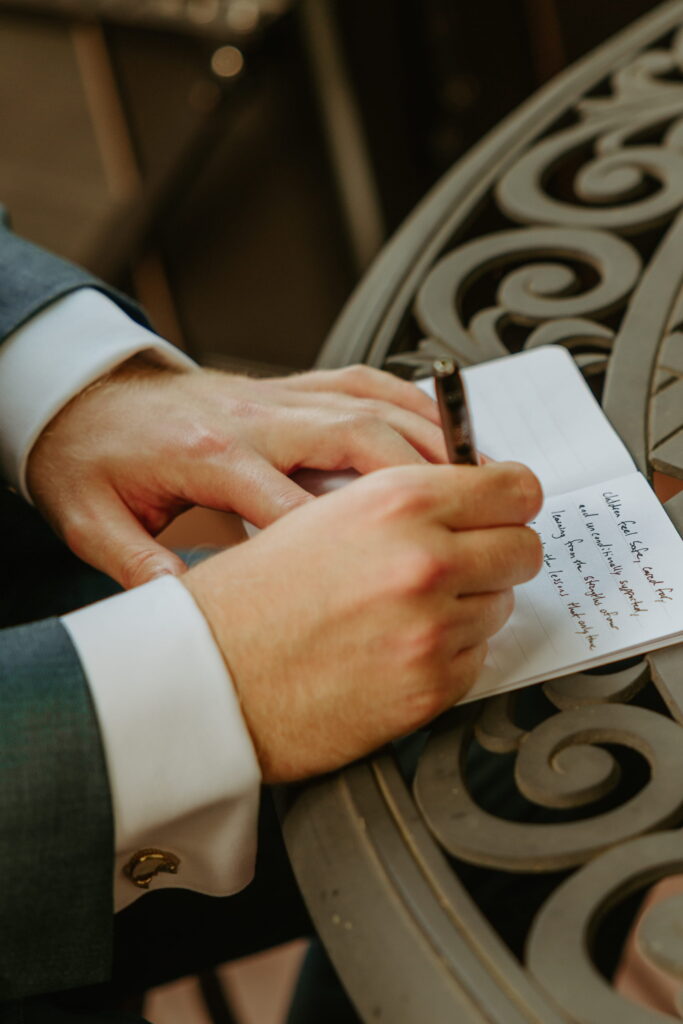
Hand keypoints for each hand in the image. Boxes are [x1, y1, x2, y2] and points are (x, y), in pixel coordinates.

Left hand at [27, 358, 445, 587]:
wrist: (88, 398)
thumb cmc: (99, 460)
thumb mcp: (95, 522)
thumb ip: (139, 566)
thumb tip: (186, 609)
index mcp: (210, 456)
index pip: (292, 504)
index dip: (346, 544)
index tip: (398, 580)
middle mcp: (256, 419)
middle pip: (357, 443)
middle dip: (425, 482)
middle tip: (481, 519)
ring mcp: (279, 396)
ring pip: (374, 409)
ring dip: (436, 444)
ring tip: (487, 481)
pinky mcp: (292, 384)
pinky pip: (366, 384)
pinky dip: (415, 405)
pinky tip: (448, 430)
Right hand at [183, 461, 542, 781]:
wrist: (209, 674)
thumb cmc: (251, 597)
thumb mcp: (325, 513)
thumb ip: (405, 502)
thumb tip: (468, 501)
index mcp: (397, 502)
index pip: (513, 487)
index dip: (511, 499)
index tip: (506, 510)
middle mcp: (423, 560)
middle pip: (524, 548)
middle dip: (500, 554)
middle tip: (467, 563)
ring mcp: (431, 628)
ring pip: (500, 606)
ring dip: (469, 607)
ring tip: (407, 611)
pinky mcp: (429, 687)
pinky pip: (476, 659)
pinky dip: (448, 654)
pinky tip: (396, 648)